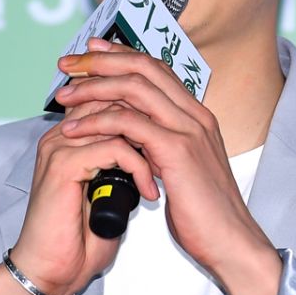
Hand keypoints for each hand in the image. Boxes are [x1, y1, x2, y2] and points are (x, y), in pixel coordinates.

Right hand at [9, 42, 159, 294]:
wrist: (54, 272)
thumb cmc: (80, 237)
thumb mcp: (110, 188)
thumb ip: (122, 158)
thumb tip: (152, 144)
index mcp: (70, 134)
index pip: (112, 95)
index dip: (147, 110)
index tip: (172, 138)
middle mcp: (62, 133)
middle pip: (114, 98)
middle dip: (152, 123)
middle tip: (175, 150)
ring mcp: (61, 146)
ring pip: (119, 120)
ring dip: (150, 147)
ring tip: (165, 173)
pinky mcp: (64, 165)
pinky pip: (114, 148)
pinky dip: (140, 168)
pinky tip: (149, 192)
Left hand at [57, 39, 281, 294]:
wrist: (231, 243)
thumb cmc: (204, 213)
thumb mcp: (182, 168)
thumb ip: (163, 145)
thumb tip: (135, 136)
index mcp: (196, 115)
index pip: (156, 69)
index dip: (121, 54)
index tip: (90, 51)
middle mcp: (194, 115)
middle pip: (143, 68)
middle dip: (101, 61)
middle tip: (67, 64)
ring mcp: (188, 130)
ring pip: (135, 88)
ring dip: (93, 87)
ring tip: (63, 95)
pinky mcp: (177, 151)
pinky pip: (129, 124)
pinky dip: (97, 121)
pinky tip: (74, 130)